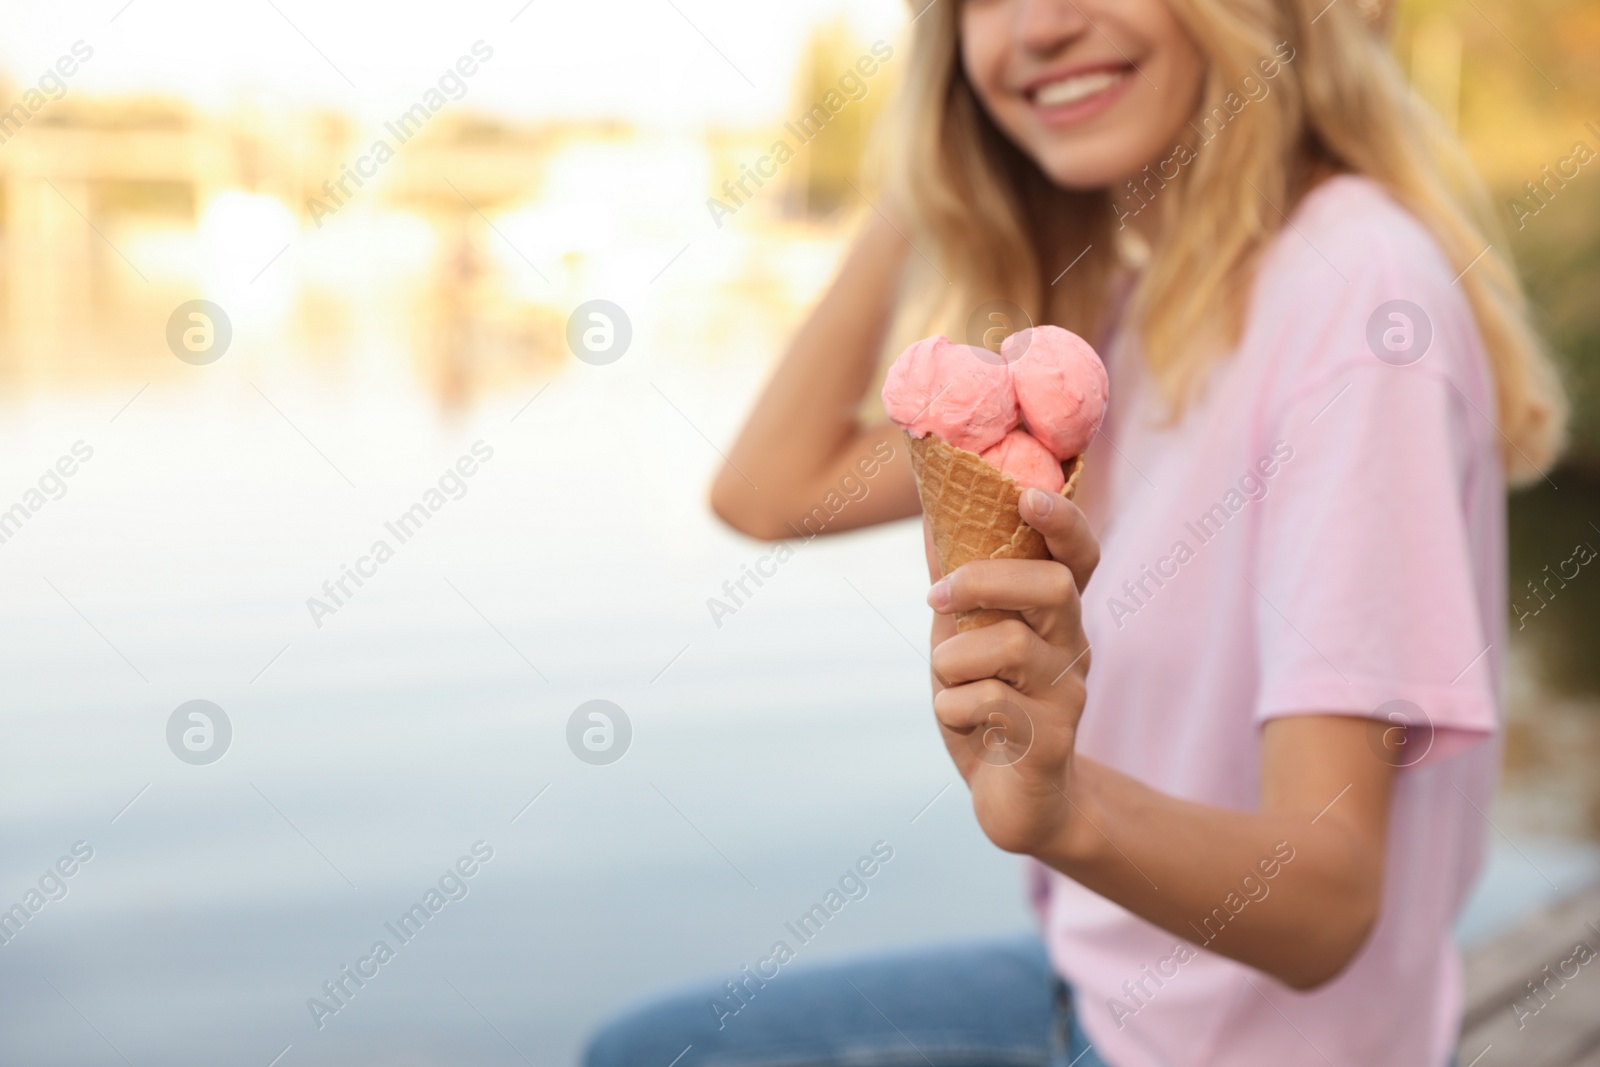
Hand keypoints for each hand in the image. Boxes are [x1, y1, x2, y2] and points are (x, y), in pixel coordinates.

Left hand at [924, 488, 1099, 854]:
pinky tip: (961, 723)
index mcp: (1054, 615)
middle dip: (984, 581)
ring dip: (953, 660)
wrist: (1017, 802)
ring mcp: (1067, 693)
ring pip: (1009, 645)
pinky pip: (989, 702)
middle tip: (938, 597)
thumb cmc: (988, 709)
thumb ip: (958, 588)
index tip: (1028, 497)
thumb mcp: (963, 641)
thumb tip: (935, 519)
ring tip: (947, 682)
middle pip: (1052, 587)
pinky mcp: (1052, 740)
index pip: (1078, 555)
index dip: (1062, 521)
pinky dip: (953, 708)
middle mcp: (1072, 645)